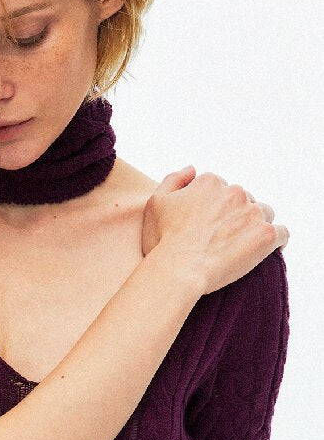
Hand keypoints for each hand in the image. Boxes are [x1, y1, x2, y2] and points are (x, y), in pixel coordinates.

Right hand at [140, 167, 287, 295]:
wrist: (178, 271)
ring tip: (241, 246)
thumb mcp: (156, 203)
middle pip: (244, 199)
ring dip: (256, 225)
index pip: (222, 189)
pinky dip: (276, 241)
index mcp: (210, 182)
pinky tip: (263, 251)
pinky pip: (282, 234)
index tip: (208, 225)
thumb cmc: (163, 241)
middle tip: (222, 239)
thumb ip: (173, 180)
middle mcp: (235, 192)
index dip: (214, 208)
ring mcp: (253, 213)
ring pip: (264, 214)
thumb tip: (192, 169)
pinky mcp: (266, 235)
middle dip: (236, 215)